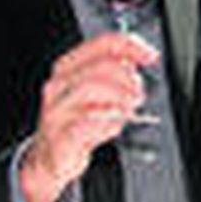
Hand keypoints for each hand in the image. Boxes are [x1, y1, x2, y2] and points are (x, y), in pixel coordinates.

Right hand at [19, 32, 158, 201]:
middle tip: (139, 94)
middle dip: (128, 78)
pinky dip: (108, 123)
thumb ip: (114, 73)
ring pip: (92, 89)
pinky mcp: (60, 138)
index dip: (130, 46)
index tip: (150, 55)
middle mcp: (58, 85)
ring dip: (120, 99)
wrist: (50, 157)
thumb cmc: (76, 121)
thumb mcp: (94, 92)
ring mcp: (56, 112)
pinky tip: (114, 127)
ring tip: (129, 110)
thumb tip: (135, 60)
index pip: (102, 44)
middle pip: (101, 66)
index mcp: (67, 67)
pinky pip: (88, 123)